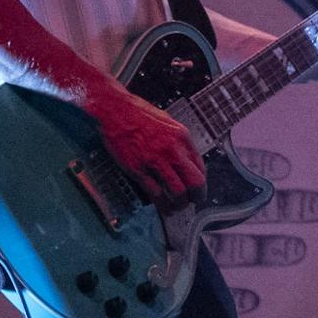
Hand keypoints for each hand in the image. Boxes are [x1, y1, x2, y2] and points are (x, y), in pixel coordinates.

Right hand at [85, 79, 205, 206]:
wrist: (115, 110)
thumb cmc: (139, 114)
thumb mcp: (168, 123)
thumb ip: (178, 141)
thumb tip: (186, 160)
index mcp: (182, 137)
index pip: (200, 166)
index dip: (202, 181)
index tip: (199, 188)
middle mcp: (172, 149)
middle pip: (194, 181)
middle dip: (197, 196)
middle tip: (194, 202)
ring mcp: (155, 160)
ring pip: (177, 191)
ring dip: (180, 203)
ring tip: (178, 207)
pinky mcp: (138, 169)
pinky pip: (155, 193)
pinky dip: (161, 203)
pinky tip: (162, 206)